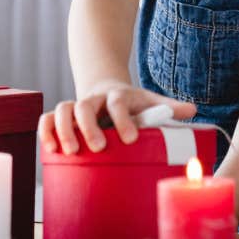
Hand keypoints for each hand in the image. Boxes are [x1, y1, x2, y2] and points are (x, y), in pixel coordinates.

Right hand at [38, 81, 195, 154]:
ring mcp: (76, 106)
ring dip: (63, 129)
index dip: (123, 119)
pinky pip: (46, 118)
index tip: (131, 139)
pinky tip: (50, 149)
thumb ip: (169, 107)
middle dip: (89, 126)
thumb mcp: (151, 101)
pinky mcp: (62, 115)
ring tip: (72, 151)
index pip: (118, 102)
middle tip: (99, 147)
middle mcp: (95, 98)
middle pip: (85, 105)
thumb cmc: (132, 102)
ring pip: (62, 109)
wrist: (106, 87)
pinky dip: (45, 131)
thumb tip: (192, 110)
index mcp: (119, 95)